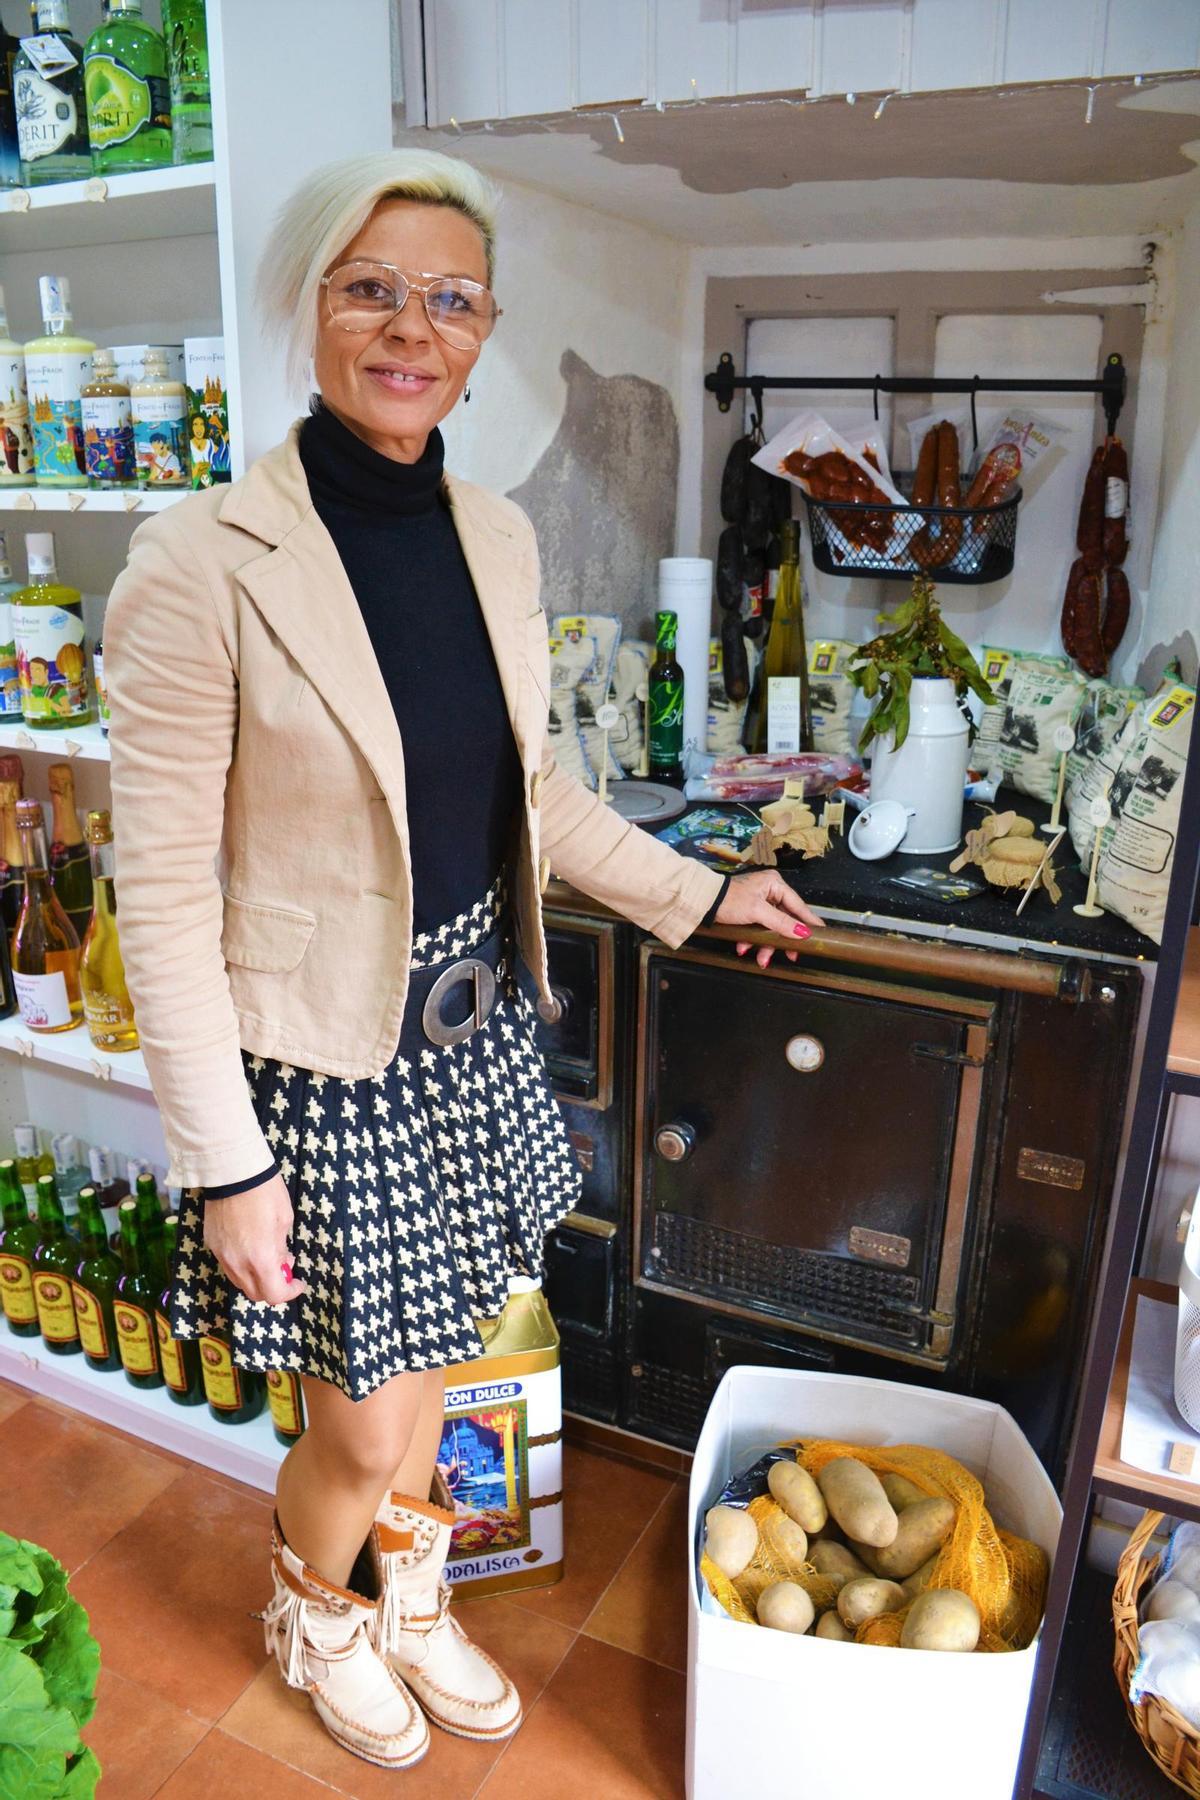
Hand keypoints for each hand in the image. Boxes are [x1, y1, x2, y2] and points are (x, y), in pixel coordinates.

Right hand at [202, 1172, 307, 1304]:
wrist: (233, 1171)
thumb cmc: (265, 1192)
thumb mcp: (284, 1220)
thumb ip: (281, 1248)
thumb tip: (281, 1262)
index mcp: (260, 1259)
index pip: (274, 1294)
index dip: (289, 1292)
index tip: (297, 1282)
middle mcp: (237, 1263)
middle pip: (254, 1293)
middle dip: (272, 1287)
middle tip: (284, 1269)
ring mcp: (221, 1255)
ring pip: (239, 1281)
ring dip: (255, 1277)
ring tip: (267, 1256)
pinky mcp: (211, 1244)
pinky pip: (228, 1264)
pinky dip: (241, 1264)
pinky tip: (250, 1246)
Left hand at [714, 870, 825, 968]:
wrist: (702, 902)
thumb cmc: (730, 901)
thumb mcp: (757, 912)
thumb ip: (781, 923)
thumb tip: (803, 933)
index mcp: (775, 884)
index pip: (798, 905)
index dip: (809, 921)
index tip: (822, 933)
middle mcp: (769, 891)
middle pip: (784, 920)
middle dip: (781, 940)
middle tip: (790, 956)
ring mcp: (759, 901)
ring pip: (770, 927)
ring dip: (764, 944)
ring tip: (760, 959)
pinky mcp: (749, 911)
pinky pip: (758, 928)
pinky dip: (752, 940)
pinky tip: (743, 948)